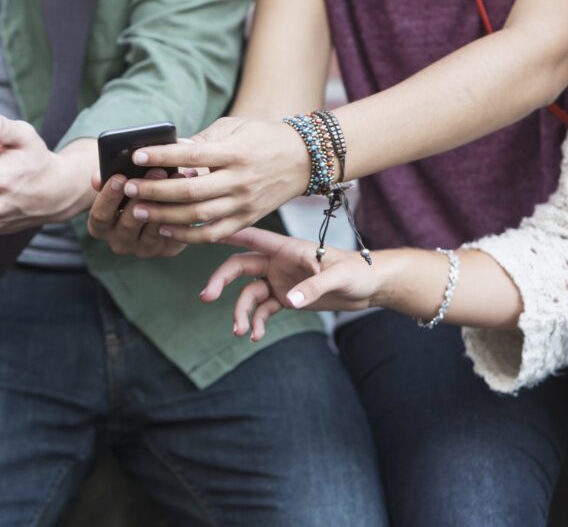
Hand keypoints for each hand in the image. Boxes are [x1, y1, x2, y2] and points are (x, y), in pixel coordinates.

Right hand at [86, 169, 187, 257]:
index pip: (100, 215)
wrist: (149, 209)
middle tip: (157, 171)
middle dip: (144, 195)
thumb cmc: (128, 190)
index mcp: (101, 227)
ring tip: (179, 177)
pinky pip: (175, 232)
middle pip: (129, 223)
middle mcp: (119, 242)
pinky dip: (182, 211)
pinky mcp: (166, 249)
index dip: (109, 197)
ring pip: (154, 228)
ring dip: (167, 202)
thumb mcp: (115, 183)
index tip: (119, 177)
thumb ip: (105, 178)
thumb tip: (96, 178)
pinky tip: (190, 191)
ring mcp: (144, 249)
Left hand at [116, 117, 310, 243]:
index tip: (137, 156)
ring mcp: (243, 204)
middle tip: (128, 188)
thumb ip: (202, 140)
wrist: (303, 159)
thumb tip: (170, 150)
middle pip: (189, 191)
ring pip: (197, 216)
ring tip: (137, 209)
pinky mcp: (247, 219)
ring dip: (164, 215)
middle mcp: (239, 181)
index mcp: (235, 153)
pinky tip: (165, 229)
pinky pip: (213, 234)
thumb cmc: (262, 137)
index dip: (162, 157)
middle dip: (154, 190)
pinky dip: (187, 235)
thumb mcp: (234, 127)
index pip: (192, 156)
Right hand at [201, 228, 383, 340]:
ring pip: (248, 294)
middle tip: (206, 297)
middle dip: (220, 281)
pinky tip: (256, 336)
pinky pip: (263, 310)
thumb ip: (313, 286)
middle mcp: (277, 262)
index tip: (198, 232)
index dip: (224, 234)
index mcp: (286, 248)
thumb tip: (289, 302)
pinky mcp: (285, 298)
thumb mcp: (339, 277)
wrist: (369, 287)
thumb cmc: (357, 271)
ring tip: (241, 332)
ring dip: (241, 312)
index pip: (250, 237)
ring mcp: (279, 280)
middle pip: (238, 267)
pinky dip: (257, 323)